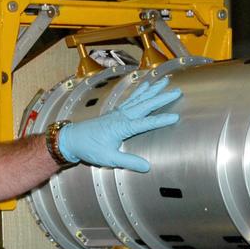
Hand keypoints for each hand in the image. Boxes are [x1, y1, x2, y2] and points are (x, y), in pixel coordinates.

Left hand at [57, 75, 180, 170]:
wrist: (72, 138)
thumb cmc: (89, 148)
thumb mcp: (109, 158)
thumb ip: (128, 162)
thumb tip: (147, 167)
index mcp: (122, 127)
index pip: (146, 123)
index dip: (161, 120)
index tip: (176, 116)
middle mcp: (121, 116)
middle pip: (145, 104)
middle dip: (162, 97)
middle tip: (177, 91)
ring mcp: (118, 112)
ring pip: (139, 98)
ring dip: (153, 90)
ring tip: (164, 81)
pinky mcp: (115, 112)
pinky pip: (131, 98)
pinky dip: (140, 91)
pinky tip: (145, 85)